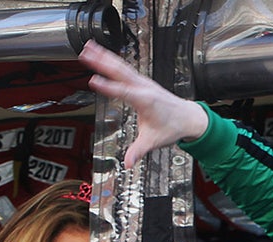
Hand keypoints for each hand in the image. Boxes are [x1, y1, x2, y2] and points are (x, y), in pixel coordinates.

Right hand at [79, 41, 209, 167]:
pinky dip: (111, 59)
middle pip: (120, 72)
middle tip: (85, 54)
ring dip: (104, 56)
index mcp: (146, 101)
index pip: (124, 93)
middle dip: (102, 62)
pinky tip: (100, 52)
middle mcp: (144, 87)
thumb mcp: (154, 141)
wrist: (188, 117)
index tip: (93, 81)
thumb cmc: (171, 128)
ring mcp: (142, 82)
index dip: (108, 87)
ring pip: (121, 66)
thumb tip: (128, 164)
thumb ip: (139, 151)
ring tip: (87, 46)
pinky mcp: (141, 81)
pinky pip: (124, 67)